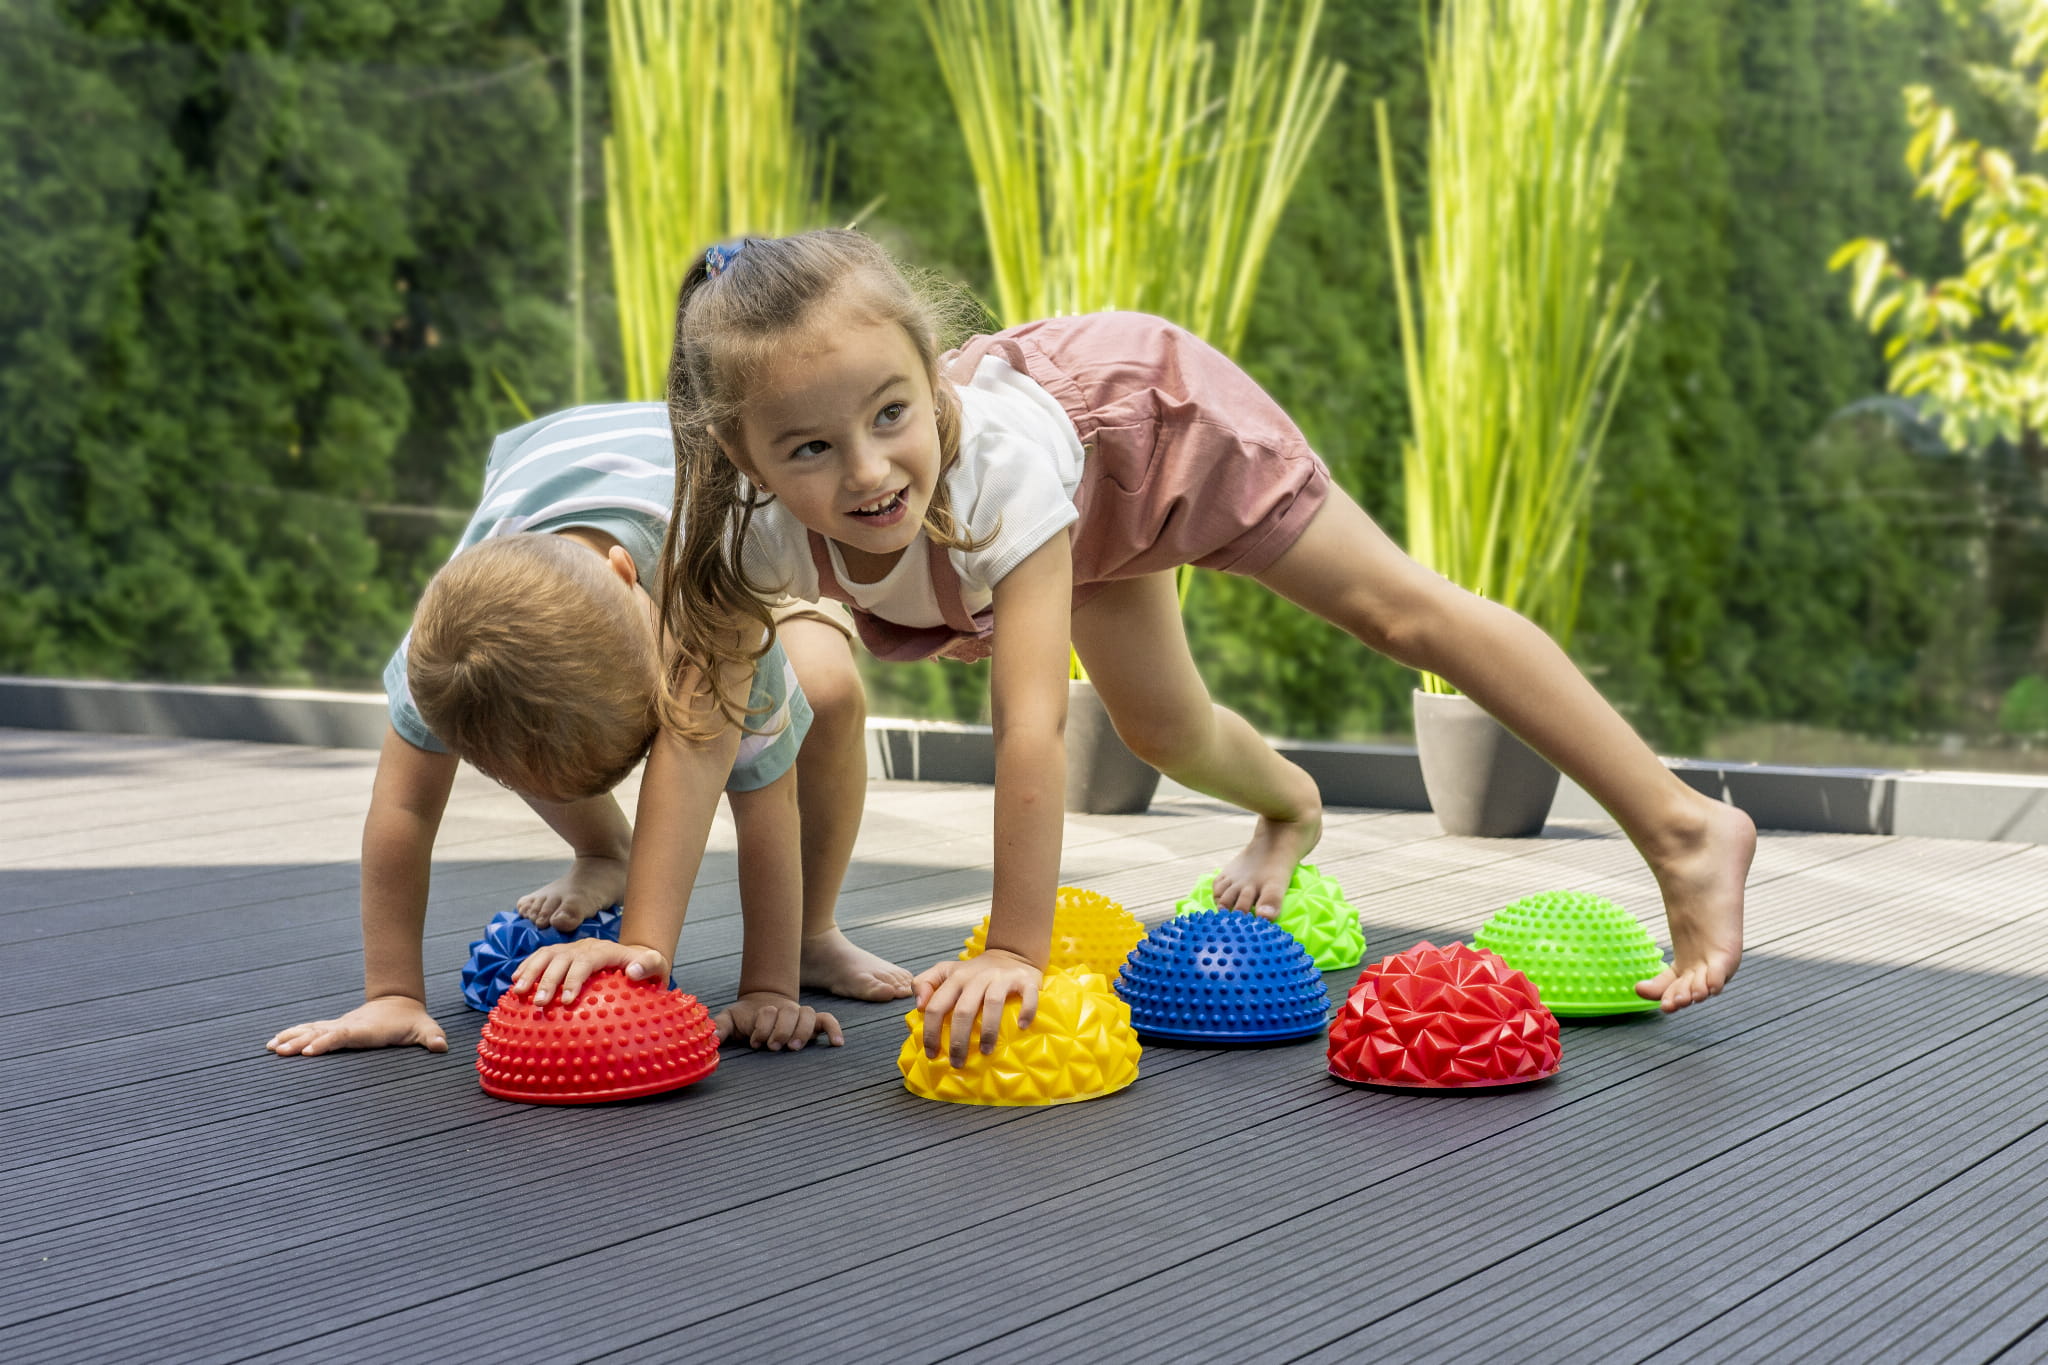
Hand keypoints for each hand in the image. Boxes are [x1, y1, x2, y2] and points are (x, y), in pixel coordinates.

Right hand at [266, 995, 446, 1055]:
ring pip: (310, 1030)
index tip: (310, 1051)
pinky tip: (274, 1044)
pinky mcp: (333, 1028)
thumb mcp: (425, 1028)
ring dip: (291, 1038)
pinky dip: (291, 1035)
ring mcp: (338, 1026)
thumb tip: (442, 1045)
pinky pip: (308, 1030)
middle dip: (300, 1042)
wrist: (398, 1003)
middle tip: (280, 1051)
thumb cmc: (411, 1021)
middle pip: (320, 1033)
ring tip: (270, 1047)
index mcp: (365, 1029)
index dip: (327, 1041)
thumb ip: (432, 1037)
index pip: (343, 1035)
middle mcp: (348, 1026)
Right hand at [511, 937, 668, 1005]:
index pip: (585, 962)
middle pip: (561, 959)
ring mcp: (570, 949)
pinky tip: (515, 983)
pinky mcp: (561, 954)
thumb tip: (633, 971)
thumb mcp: (657, 965)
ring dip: (530, 972)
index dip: (574, 979)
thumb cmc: (646, 968)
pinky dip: (526, 967)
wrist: (635, 956)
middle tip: (540, 1004)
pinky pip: (540, 956)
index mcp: (604, 950)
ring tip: (519, 993)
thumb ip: (649, 966)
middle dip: (548, 981)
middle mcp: (584, 947)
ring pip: (546, 955)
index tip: (567, 1001)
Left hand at [713, 992, 844, 1050]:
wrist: (762, 1006)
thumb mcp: (729, 1019)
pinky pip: (828, 1020)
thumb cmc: (745, 1018)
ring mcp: (800, 1016)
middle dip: (782, 1030)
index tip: (754, 1042)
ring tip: (794, 1047)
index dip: (762, 1027)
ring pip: (808, 1015)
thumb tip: (711, 1038)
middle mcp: (785, 1011)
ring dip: (802, 1031)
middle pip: (791, 1012)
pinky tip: (837, 1044)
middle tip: (773, 1046)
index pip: (768, 1012)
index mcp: (765, 1010)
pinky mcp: (813, 1023)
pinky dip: (834, 1029)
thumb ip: (720, 1026)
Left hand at [913, 950, 1041, 1066]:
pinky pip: (1027, 996)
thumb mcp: (945, 971)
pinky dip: (1025, 1012)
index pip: (937, 1006)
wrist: (1011, 954)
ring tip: (986, 1051)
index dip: (931, 1032)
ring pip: (992, 1003)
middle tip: (957, 1062)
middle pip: (963, 1010)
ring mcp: (1001, 978)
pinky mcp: (1024, 980)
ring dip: (989, 1031)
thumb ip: (924, 982)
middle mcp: (976, 977)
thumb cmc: (975, 972)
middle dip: (958, 1040)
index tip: (932, 1054)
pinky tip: (1021, 1027)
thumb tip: (919, 1005)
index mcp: (955, 978)